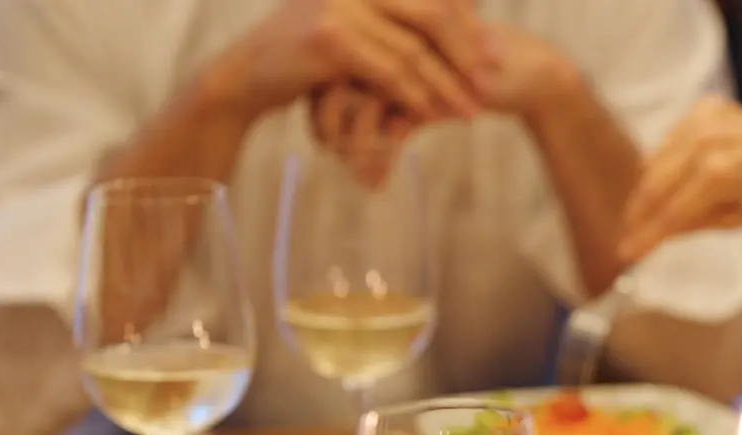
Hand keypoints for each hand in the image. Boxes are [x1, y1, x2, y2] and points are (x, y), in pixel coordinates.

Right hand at [207, 0, 494, 124]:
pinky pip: (388, 71)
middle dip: (467, 53)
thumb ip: (393, 20)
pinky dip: (414, 95)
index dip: (469, 22)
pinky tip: (432, 117)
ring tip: (469, 110)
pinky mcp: (331, 37)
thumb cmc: (305, 55)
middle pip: (433, 14)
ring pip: (413, 49)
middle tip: (491, 82)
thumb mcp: (352, 27)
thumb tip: (457, 17)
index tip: (494, 54)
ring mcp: (342, 5)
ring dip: (447, 84)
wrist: (246, 74)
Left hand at [311, 22, 574, 185]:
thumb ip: (386, 96)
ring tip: (354, 174)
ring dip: (352, 146)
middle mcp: (391, 41)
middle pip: (338, 83)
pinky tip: (375, 181)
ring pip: (362, 106)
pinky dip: (380, 158)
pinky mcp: (433, 91)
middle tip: (328, 153)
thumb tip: (341, 128)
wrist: (526, 75)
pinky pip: (392, 127)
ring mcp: (411, 63)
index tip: (323, 138)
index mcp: (384, 31)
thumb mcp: (421, 87)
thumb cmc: (469, 78)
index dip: (321, 104)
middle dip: (328, 124)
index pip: (332, 68)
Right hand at [621, 97, 741, 260]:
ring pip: (654, 161)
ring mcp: (703, 121)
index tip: (626, 252)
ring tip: (647, 212)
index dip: (645, 236)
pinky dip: (665, 162)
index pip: (670, 213)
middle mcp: (706, 144)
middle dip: (638, 214)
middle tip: (628, 234)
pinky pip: (669, 141)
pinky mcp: (704, 108)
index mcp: (718, 176)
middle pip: (653, 186)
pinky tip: (673, 179)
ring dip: (648, 189)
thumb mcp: (736, 220)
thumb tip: (653, 236)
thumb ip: (691, 225)